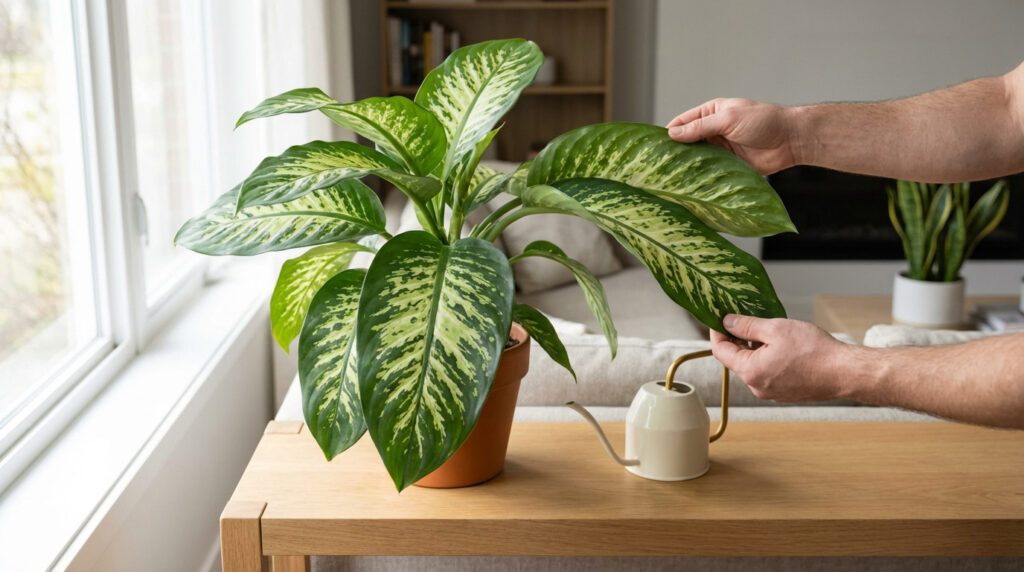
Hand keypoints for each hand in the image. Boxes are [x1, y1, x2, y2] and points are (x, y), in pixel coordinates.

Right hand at [666, 98, 798, 174]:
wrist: (790, 140)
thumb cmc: (763, 121)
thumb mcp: (728, 119)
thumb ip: (700, 127)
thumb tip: (673, 134)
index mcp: (710, 114)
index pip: (681, 123)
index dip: (668, 134)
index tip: (653, 147)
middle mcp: (712, 132)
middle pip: (686, 143)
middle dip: (675, 153)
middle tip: (658, 167)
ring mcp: (719, 150)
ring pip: (696, 160)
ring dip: (687, 167)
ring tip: (671, 178)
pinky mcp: (727, 166)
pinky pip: (709, 173)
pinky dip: (701, 178)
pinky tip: (690, 184)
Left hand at [710, 314, 847, 401]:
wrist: (844, 372)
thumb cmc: (814, 351)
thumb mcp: (775, 329)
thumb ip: (746, 326)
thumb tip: (727, 322)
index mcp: (751, 372)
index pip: (720, 351)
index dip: (717, 332)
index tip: (720, 319)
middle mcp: (757, 387)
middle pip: (736, 359)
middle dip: (738, 339)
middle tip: (746, 319)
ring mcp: (771, 392)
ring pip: (753, 366)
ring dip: (755, 349)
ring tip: (770, 331)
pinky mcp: (784, 392)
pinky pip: (767, 373)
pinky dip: (768, 358)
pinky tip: (782, 346)